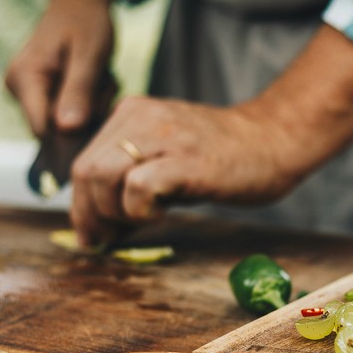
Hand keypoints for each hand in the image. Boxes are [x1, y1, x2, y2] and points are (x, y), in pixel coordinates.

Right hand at [4, 0, 118, 136]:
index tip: (97, 109)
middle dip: (86, 114)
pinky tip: (94, 82)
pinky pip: (67, 114)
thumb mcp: (89, 54)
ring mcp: (27, 93)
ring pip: (65, 123)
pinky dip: (87, 103)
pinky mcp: (39, 95)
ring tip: (99, 77)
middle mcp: (18, 89)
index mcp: (24, 78)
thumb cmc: (86, 21)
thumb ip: (78, 91)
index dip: (71, 132)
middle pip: (56, 130)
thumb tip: (68, 130)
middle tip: (103, 82)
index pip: (42, 130)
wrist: (79, 3)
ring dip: (91, 107)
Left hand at [70, 95, 296, 245]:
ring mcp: (163, 136)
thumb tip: (95, 221)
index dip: (80, 205)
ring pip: (102, 176)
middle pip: (86, 171)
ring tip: (137, 223)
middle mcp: (141, 117)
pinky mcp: (185, 159)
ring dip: (112, 213)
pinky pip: (137, 186)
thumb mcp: (163, 155)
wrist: (272, 142)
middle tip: (108, 239)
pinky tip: (159, 214)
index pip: (83, 161)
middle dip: (89, 214)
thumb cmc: (219, 157)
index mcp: (131, 113)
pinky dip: (138, 210)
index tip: (90, 233)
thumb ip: (128, 176)